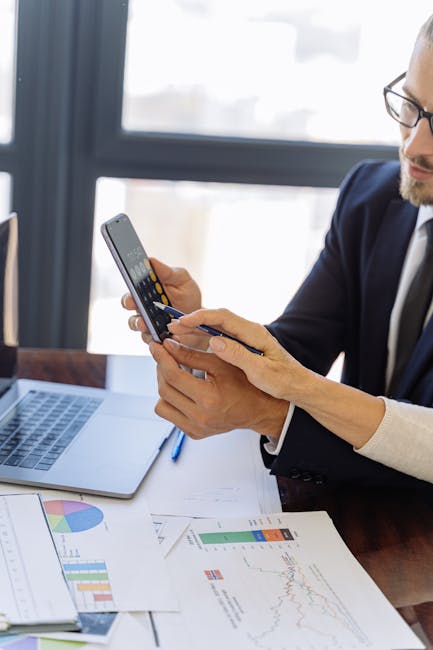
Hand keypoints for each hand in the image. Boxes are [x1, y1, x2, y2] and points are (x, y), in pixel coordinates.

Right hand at [121, 258, 206, 346]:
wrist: (200, 319)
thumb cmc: (188, 296)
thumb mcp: (182, 280)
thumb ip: (168, 272)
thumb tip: (151, 260)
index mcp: (146, 291)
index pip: (132, 287)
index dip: (129, 283)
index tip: (131, 282)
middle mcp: (143, 307)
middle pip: (129, 305)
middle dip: (130, 304)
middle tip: (134, 304)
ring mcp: (147, 323)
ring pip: (136, 324)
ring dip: (139, 323)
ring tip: (146, 324)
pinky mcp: (155, 337)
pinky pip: (151, 339)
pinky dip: (157, 338)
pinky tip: (166, 336)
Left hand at [149, 337, 288, 439]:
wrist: (258, 410)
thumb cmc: (245, 385)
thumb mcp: (220, 364)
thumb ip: (191, 355)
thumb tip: (168, 346)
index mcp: (209, 399)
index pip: (173, 376)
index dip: (161, 358)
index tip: (156, 346)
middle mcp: (200, 418)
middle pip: (164, 390)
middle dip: (161, 368)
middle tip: (164, 355)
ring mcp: (195, 428)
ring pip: (162, 405)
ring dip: (164, 385)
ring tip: (174, 373)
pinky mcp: (193, 433)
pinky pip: (170, 415)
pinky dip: (171, 400)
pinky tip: (181, 389)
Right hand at [168, 308, 308, 401]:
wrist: (299, 387)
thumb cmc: (285, 381)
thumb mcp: (262, 372)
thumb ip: (239, 356)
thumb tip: (214, 341)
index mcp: (254, 333)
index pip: (224, 317)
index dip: (201, 317)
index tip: (183, 321)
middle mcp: (249, 331)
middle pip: (217, 318)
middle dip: (193, 320)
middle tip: (171, 325)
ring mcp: (245, 338)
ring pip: (216, 326)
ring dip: (195, 328)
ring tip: (174, 332)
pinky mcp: (242, 346)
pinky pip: (219, 336)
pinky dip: (203, 337)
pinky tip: (190, 342)